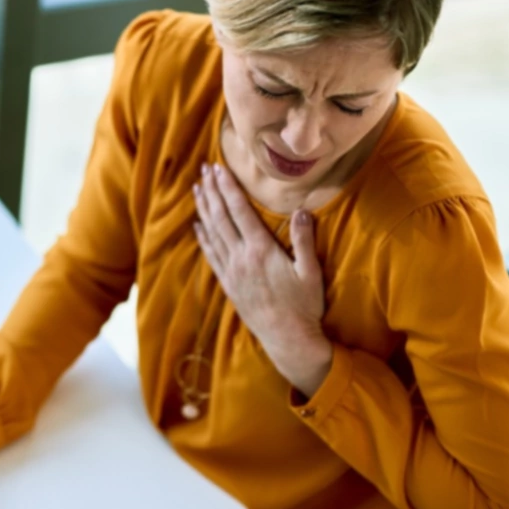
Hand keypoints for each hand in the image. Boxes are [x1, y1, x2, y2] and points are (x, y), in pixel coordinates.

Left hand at [193, 162, 332, 396]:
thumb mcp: (310, 272)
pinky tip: (197, 225)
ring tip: (197, 188)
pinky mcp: (228, 284)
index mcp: (261, 250)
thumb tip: (301, 210)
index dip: (228, 188)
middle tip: (204, 169)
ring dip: (204, 208)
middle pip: (221, 217)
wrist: (288, 339)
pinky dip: (203, 237)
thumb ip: (304, 240)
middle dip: (212, 191)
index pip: (240, 211)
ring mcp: (232, 271)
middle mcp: (241, 258)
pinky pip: (211, 255)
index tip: (219, 168)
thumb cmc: (304, 307)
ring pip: (212, 233)